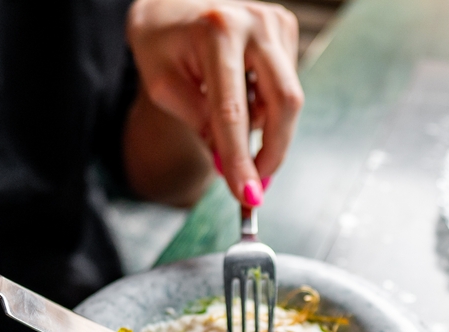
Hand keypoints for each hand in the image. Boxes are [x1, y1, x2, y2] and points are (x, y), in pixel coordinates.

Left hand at [127, 0, 303, 206]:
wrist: (172, 6)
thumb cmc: (162, 44)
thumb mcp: (163, 86)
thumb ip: (199, 123)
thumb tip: (232, 164)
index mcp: (215, 32)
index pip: (232, 110)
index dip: (241, 158)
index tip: (247, 195)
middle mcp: (254, 23)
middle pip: (283, 102)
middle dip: (273, 150)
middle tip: (256, 181)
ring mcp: (275, 23)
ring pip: (286, 100)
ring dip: (262, 123)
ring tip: (229, 113)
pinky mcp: (286, 29)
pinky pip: (285, 87)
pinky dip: (265, 104)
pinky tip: (242, 90)